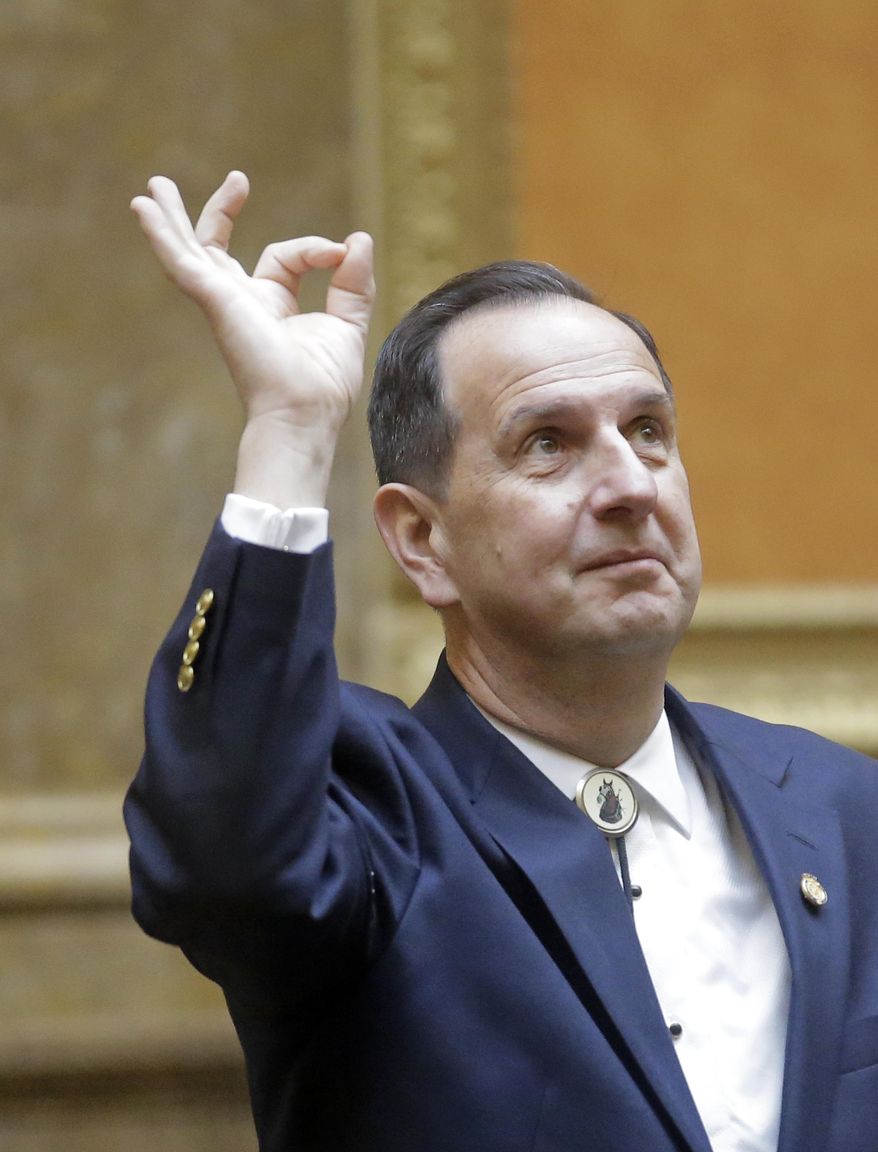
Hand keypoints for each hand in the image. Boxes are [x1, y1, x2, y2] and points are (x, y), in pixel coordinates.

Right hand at [131, 172, 374, 505]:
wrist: (304, 410)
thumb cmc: (324, 384)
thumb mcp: (347, 322)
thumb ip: (353, 282)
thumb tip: (359, 239)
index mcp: (271, 306)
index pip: (284, 257)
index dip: (315, 249)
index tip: (339, 252)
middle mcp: (241, 302)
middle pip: (219, 249)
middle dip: (219, 213)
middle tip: (234, 181)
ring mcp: (223, 301)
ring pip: (191, 250)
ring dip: (171, 218)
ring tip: (154, 186)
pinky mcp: (214, 301)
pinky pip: (180, 261)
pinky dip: (160, 234)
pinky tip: (143, 209)